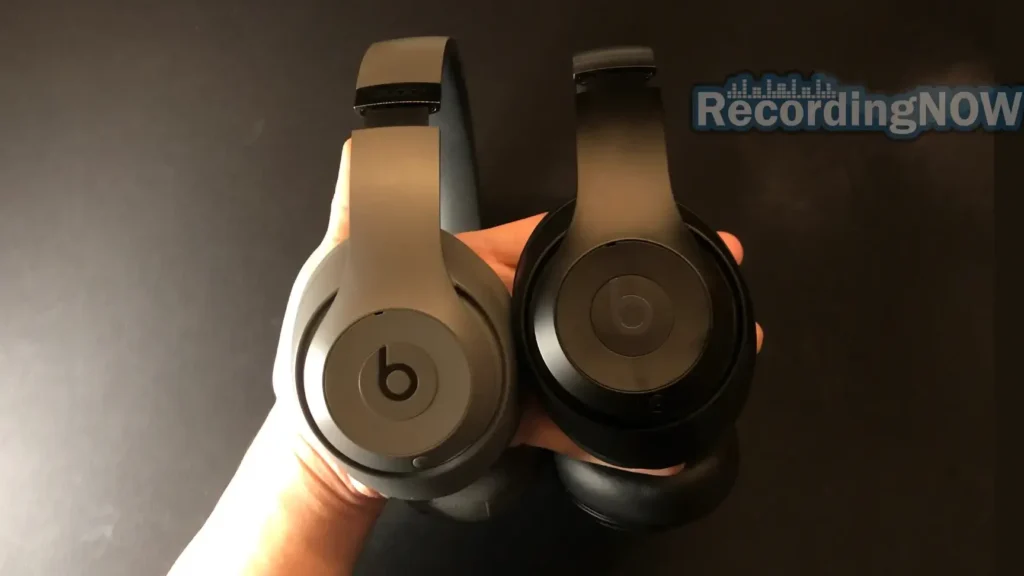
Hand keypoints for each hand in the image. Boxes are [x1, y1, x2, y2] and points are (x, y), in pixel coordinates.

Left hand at [297, 139, 762, 496]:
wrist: (341, 442)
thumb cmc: (335, 349)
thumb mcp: (348, 269)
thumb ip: (360, 207)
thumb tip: (366, 148)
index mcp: (476, 269)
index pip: (546, 238)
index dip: (597, 228)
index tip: (641, 219)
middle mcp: (503, 314)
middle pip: (584, 298)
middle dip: (644, 293)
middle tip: (699, 285)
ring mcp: (513, 368)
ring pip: (591, 362)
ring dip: (647, 364)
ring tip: (703, 358)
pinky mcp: (514, 418)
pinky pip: (570, 425)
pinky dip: (612, 442)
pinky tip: (656, 453)